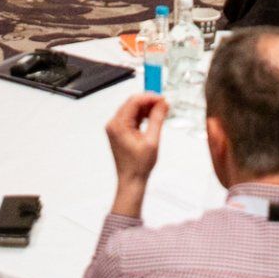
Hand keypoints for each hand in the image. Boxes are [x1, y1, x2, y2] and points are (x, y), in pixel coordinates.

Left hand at [105, 94, 166, 214]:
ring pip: (132, 109)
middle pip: (132, 103)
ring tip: (161, 112)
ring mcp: (115, 128)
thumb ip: (157, 119)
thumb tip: (162, 104)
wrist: (131, 180)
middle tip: (164, 104)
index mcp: (118, 125)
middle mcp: (114, 124)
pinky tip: (153, 118)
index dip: (150, 97)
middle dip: (149, 102)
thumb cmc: (138, 165)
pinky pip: (131, 117)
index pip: (134, 101)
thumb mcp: (152, 141)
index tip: (163, 99)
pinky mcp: (119, 131)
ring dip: (147, 108)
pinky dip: (143, 115)